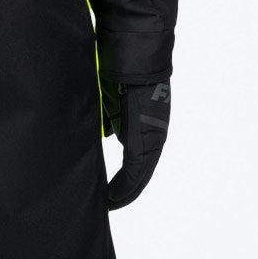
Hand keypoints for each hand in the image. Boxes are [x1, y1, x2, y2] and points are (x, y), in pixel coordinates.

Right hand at [105, 77, 169, 208]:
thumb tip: (104, 134)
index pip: (138, 161)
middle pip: (141, 174)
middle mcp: (153, 136)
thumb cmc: (119, 69)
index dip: (126, 179)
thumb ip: (110, 119)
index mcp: (145, 126)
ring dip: (124, 194)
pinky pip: (135, 171)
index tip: (110, 191)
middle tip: (107, 205)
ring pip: (140, 177)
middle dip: (126, 192)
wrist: (131, 53)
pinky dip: (124, 187)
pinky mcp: (143, 138)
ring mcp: (151, 138)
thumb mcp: (111, 100)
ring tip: (107, 205)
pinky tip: (112, 198)